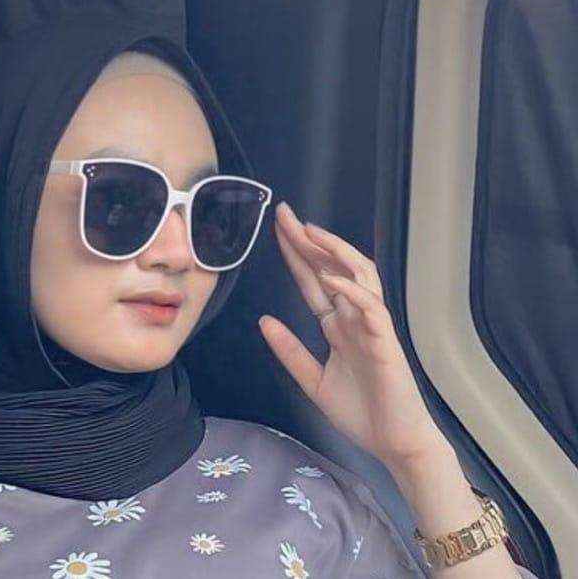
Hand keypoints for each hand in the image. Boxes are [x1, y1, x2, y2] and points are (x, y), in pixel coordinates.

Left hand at [258, 201, 450, 471]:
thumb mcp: (312, 380)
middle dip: (307, 240)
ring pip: (358, 276)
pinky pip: (371, 309)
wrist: (392, 442)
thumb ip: (290, 351)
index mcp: (336, 325)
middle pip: (330, 268)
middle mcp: (353, 318)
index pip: (312, 280)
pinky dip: (352, 291)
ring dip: (334, 252)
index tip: (276, 229)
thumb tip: (263, 320)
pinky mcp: (386, 342)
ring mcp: (371, 327)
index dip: (294, 254)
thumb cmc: (360, 411)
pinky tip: (332, 278)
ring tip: (309, 232)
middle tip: (284, 212)